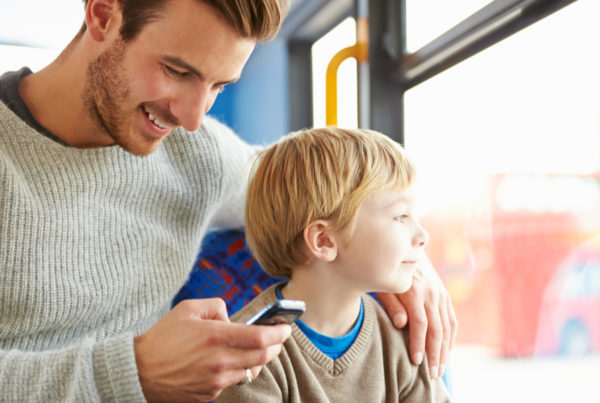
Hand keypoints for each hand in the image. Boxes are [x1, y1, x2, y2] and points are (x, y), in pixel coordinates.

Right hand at [134, 298, 290, 401]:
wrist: (139, 372)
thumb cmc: (162, 338)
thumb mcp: (187, 309)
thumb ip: (216, 306)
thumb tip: (231, 317)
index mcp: (216, 336)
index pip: (261, 337)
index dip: (279, 333)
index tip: (286, 327)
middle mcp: (220, 360)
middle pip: (263, 356)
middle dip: (276, 346)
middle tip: (278, 338)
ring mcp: (216, 380)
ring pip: (251, 371)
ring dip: (259, 360)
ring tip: (255, 349)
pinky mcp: (210, 394)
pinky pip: (233, 382)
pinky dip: (238, 371)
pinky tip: (229, 362)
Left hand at [377, 258, 457, 378]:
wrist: (405, 251)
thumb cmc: (388, 272)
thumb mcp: (383, 286)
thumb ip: (392, 305)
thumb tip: (402, 324)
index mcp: (415, 291)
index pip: (420, 323)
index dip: (418, 343)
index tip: (416, 361)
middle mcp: (432, 293)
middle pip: (437, 329)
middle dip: (435, 354)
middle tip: (431, 374)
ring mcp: (441, 295)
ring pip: (447, 327)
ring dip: (445, 350)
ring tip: (439, 369)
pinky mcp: (445, 296)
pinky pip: (452, 320)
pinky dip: (450, 338)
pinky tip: (446, 352)